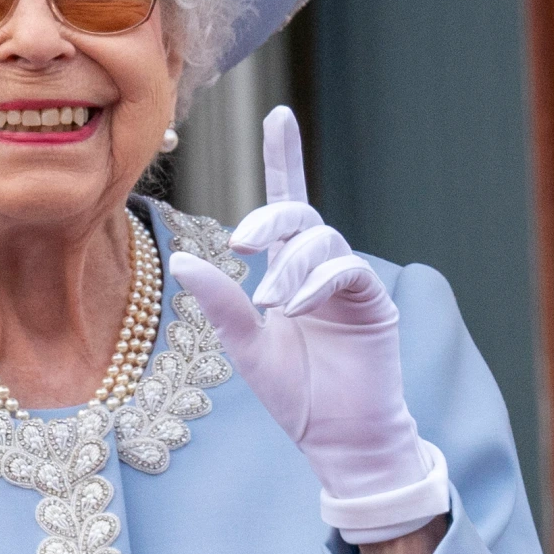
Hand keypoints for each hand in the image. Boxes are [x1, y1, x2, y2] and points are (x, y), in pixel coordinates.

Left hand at [169, 106, 448, 546]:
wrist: (337, 439)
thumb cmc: (294, 394)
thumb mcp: (245, 345)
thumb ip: (219, 302)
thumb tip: (181, 260)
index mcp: (289, 271)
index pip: (287, 203)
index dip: (284, 157)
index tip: (278, 113)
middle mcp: (320, 268)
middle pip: (300, 214)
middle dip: (271, 217)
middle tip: (242, 242)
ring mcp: (350, 284)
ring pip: (322, 240)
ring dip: (291, 265)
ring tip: (274, 305)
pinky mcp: (373, 302)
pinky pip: (346, 270)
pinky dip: (317, 281)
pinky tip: (296, 307)